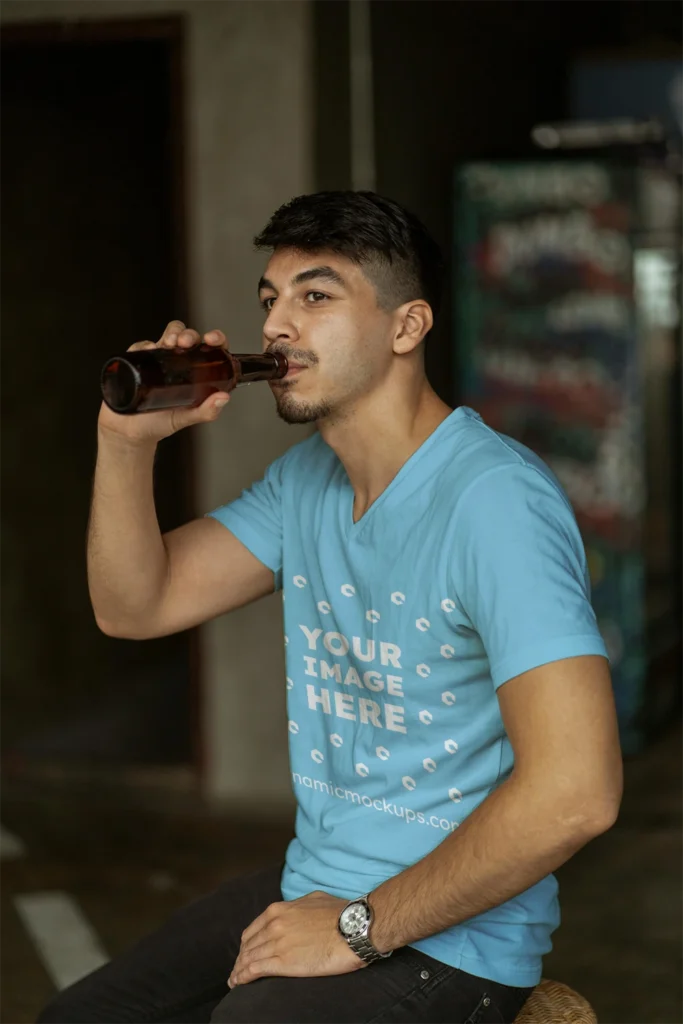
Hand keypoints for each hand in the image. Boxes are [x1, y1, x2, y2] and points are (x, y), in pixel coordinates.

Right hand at [98, 320, 231, 445]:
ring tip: (171, 343)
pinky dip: (145, 344)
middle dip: (189, 334)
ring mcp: (159, 360)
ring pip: (168, 335)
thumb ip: (206, 411)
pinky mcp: (138, 361)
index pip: (209, 349)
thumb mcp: (186, 418)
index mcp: (195, 372)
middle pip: (188, 337)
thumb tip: (223, 398)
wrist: (130, 431)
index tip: (212, 339)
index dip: (215, 338)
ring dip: (172, 333)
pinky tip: (149, 350)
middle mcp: (178, 362)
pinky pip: (141, 346)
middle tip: (187, 343)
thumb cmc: (159, 423)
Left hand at [228, 891, 362, 988]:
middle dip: (241, 958)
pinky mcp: (283, 962)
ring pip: (249, 958)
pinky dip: (243, 977)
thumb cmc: (340, 913)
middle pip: (249, 945)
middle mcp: (273, 925)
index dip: (248, 944)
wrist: (353, 927)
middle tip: (238, 970)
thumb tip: (295, 912)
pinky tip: (238, 983)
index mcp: (279, 910)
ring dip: (239, 970)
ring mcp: (277, 943)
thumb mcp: (313, 899)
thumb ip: (297, 907)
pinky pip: (255, 970)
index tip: (246, 952)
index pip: (254, 929)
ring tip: (234, 980)